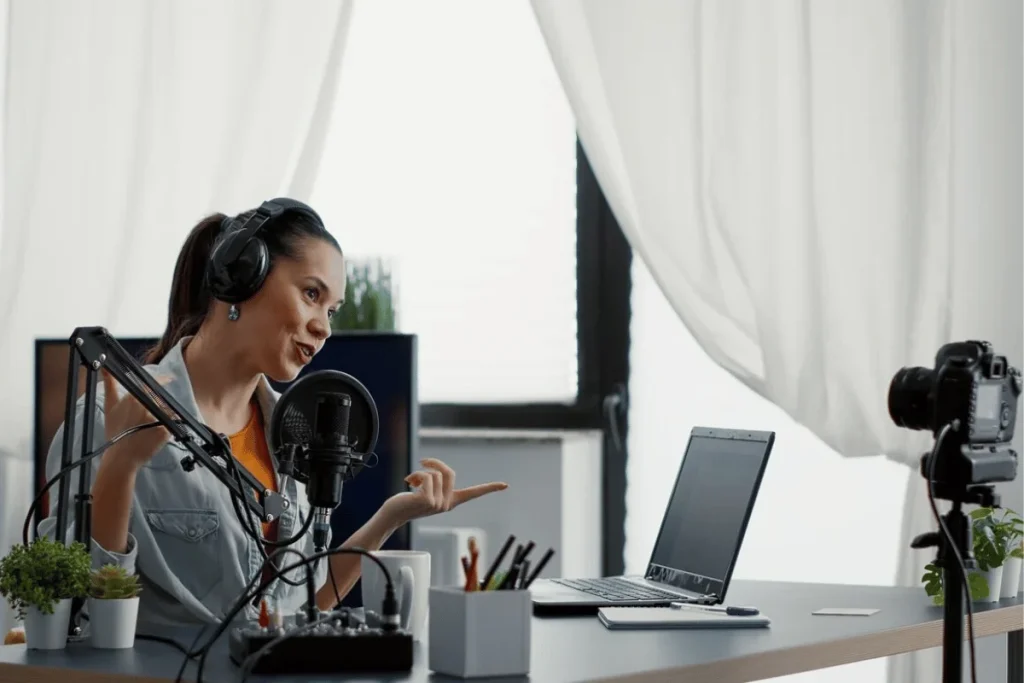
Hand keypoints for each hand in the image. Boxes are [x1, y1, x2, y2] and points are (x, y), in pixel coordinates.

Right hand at [102, 369, 172, 467]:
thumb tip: (105, 368)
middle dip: (159, 401)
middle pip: (161, 397)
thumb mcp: (110, 405)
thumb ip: (110, 384)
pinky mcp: (165, 430)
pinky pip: (173, 422)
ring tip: (151, 425)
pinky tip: (157, 432)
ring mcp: (157, 418)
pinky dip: (170, 424)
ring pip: (168, 409)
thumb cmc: (115, 431)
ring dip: (164, 413)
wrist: (121, 456)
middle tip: (152, 413)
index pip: (154, 383)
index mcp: (133, 397)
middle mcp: (146, 405)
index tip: (169, 378)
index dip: (163, 379)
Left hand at [380, 458, 507, 527]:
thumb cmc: (407, 500)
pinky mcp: (428, 501)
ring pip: (435, 474)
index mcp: (450, 502)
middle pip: (449, 472)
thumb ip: (434, 480)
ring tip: (411, 482)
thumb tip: (431, 469)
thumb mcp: (425, 488)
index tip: (506, 485)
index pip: (474, 494)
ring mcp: (438, 504)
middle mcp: (447, 505)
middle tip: (422, 463)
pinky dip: (415, 475)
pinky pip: (426, 476)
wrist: (393, 514)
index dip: (490, 488)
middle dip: (434, 463)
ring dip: (420, 471)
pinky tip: (408, 484)